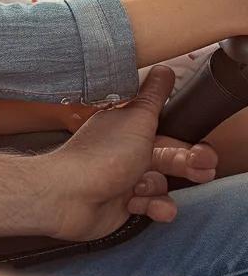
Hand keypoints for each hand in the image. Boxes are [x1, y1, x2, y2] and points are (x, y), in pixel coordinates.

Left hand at [37, 67, 215, 240]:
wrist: (72, 196)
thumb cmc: (102, 155)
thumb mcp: (135, 119)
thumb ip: (153, 96)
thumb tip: (163, 69)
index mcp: (128, 126)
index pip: (167, 131)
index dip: (188, 142)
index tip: (203, 151)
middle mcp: (127, 150)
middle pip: (170, 159)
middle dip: (188, 166)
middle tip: (201, 169)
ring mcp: (126, 177)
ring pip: (162, 184)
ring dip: (158, 189)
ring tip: (143, 187)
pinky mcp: (125, 203)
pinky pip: (153, 205)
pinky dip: (152, 206)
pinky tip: (141, 205)